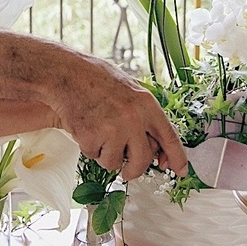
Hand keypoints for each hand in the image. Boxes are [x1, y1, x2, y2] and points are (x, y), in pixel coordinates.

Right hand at [50, 56, 187, 181]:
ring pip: (115, 162)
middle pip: (142, 161)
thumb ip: (144, 116)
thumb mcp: (129, 90)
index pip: (169, 137)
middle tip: (128, 170)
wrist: (66, 74)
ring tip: (98, 131)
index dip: (177, 157)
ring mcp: (112, 129)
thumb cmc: (96, 79)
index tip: (180, 171)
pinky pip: (94, 156)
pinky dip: (89, 147)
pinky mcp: (91, 138)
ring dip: (106, 155)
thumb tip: (155, 148)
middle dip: (134, 170)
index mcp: (146, 104)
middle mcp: (133, 118)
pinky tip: (85, 127)